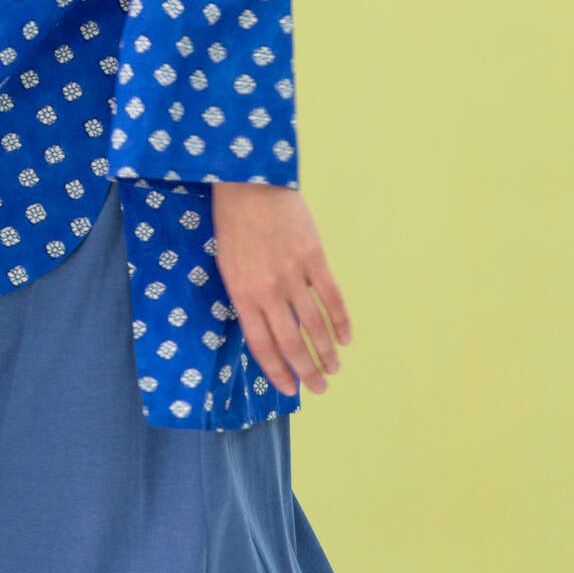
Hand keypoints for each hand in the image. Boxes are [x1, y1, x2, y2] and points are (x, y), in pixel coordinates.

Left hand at [210, 181, 351, 397]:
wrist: (249, 183)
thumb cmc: (233, 224)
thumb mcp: (228, 265)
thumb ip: (246, 297)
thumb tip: (268, 328)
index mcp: (242, 293)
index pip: (262, 344)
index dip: (277, 370)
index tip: (289, 388)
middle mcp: (268, 289)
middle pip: (291, 342)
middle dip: (307, 371)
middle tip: (319, 389)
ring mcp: (293, 273)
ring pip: (314, 324)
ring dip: (326, 351)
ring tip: (334, 368)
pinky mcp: (314, 257)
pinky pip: (331, 296)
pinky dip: (341, 320)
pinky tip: (346, 337)